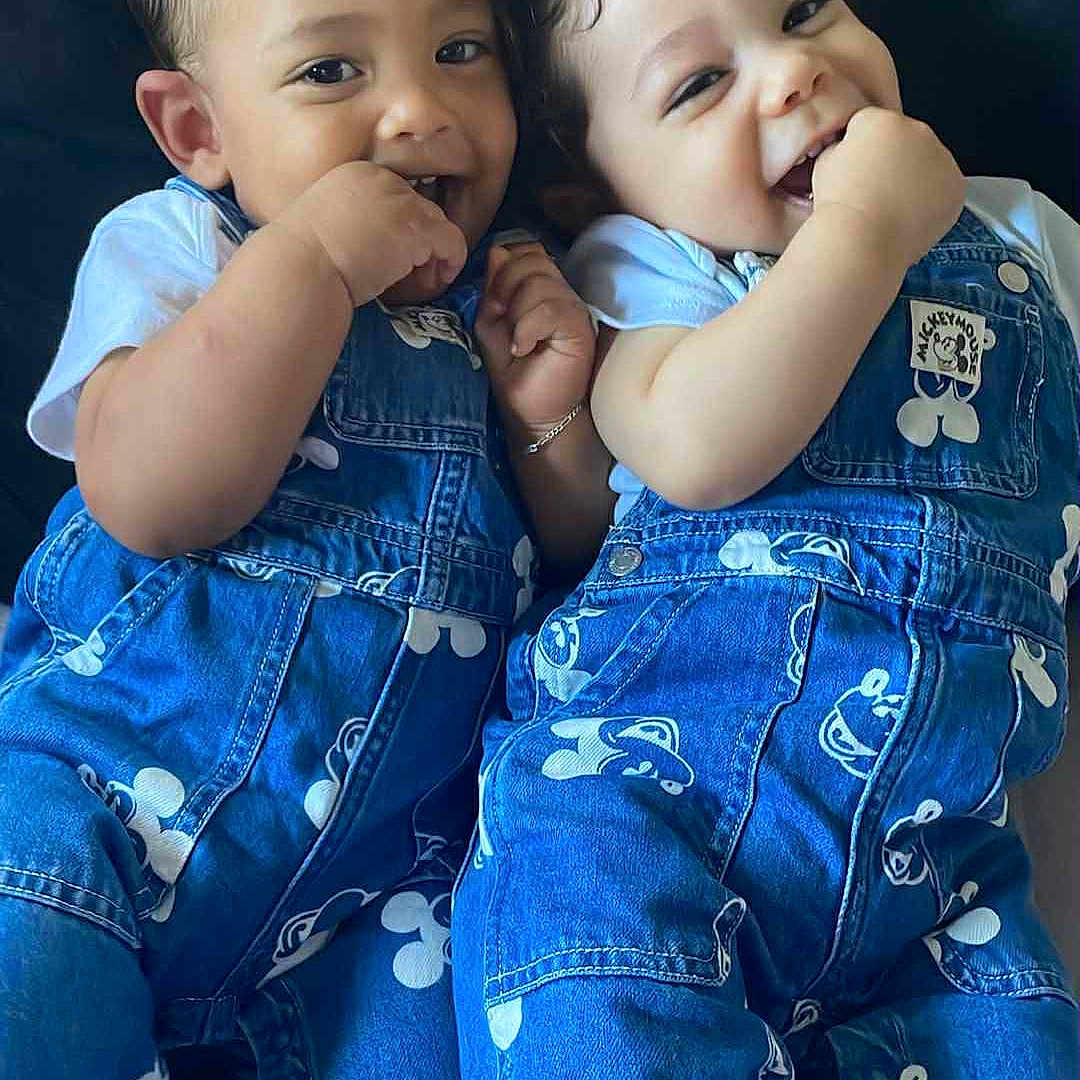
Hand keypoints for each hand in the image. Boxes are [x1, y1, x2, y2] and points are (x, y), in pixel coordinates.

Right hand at [273, 161, 468, 305]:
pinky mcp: (416, 228)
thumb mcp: (326, 227)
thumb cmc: (301, 262)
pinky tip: (436, 282)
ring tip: (420, 283)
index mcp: (356, 175)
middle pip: (420, 209)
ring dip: (434, 257)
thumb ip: (355, 223)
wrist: (298, 270)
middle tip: (409, 274)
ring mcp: (401, 201)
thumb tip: (380, 245)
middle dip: (420, 243)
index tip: (393, 257)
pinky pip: (452, 242)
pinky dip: (450, 262)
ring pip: (438, 226)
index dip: (401, 230)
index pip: (396, 197)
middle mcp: (381, 179)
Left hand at [474, 242, 595, 446]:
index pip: (525, 251)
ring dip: (517, 314)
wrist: (534, 413)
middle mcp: (562, 292)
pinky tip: (525, 348)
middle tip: (508, 326)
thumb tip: (498, 251)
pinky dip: (528, 328)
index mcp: (543, 288)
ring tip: (520, 343)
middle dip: (507, 289)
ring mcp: (574, 308)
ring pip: (538, 282)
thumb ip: (494, 288)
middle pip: (530, 259)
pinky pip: (550, 308)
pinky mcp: (580, 327)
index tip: (499, 307)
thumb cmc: (515, 373)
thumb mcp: (491, 324)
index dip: (504, 271)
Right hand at [812, 107, 965, 264]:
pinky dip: (929, 202)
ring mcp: (941, 158)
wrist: (860, 242)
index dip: (858, 149)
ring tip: (888, 207)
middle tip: (873, 192)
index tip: (853, 171)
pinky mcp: (956, 185)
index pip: (872, 125)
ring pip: (926, 164)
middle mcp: (917, 131)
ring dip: (912, 180)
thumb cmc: (840, 210)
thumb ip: (842, 147)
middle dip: (891, 160)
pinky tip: (906, 216)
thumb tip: (848, 150)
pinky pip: (942, 189)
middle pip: (903, 141)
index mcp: (882, 121)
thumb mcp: (824, 165)